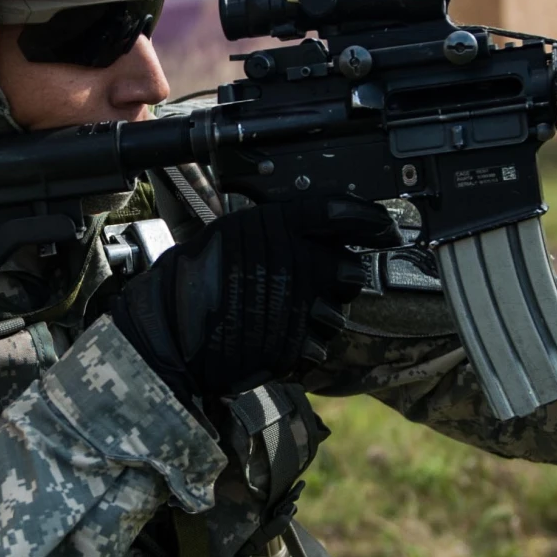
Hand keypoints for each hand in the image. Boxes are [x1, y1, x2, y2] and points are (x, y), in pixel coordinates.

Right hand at [111, 195, 401, 400]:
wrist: (171, 331)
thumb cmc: (194, 278)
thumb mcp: (232, 232)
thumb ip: (277, 229)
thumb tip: (321, 230)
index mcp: (278, 225)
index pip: (341, 213)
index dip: (370, 220)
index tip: (386, 228)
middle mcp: (297, 261)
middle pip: (349, 268)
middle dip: (340, 278)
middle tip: (318, 283)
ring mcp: (300, 305)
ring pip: (337, 311)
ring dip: (321, 314)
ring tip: (285, 315)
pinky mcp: (296, 343)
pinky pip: (318, 344)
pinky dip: (303, 343)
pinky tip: (276, 337)